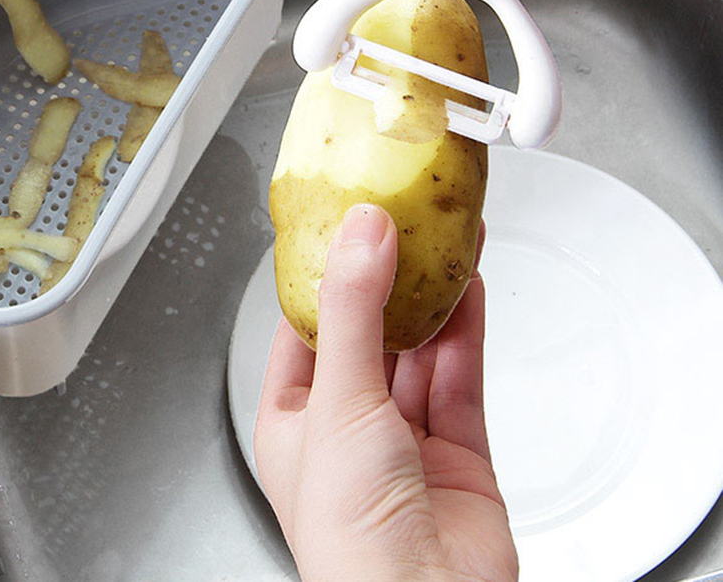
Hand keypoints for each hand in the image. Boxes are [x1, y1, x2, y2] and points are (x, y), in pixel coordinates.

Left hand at [254, 205, 516, 581]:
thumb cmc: (350, 537)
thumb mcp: (338, 399)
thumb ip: (353, 310)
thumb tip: (361, 232)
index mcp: (294, 419)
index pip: (303, 328)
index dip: (323, 275)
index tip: (344, 226)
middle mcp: (347, 428)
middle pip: (369, 333)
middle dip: (388, 280)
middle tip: (403, 224)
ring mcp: (404, 441)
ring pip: (418, 352)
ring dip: (432, 298)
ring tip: (445, 241)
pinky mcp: (457, 454)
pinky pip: (458, 378)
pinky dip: (464, 332)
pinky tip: (468, 288)